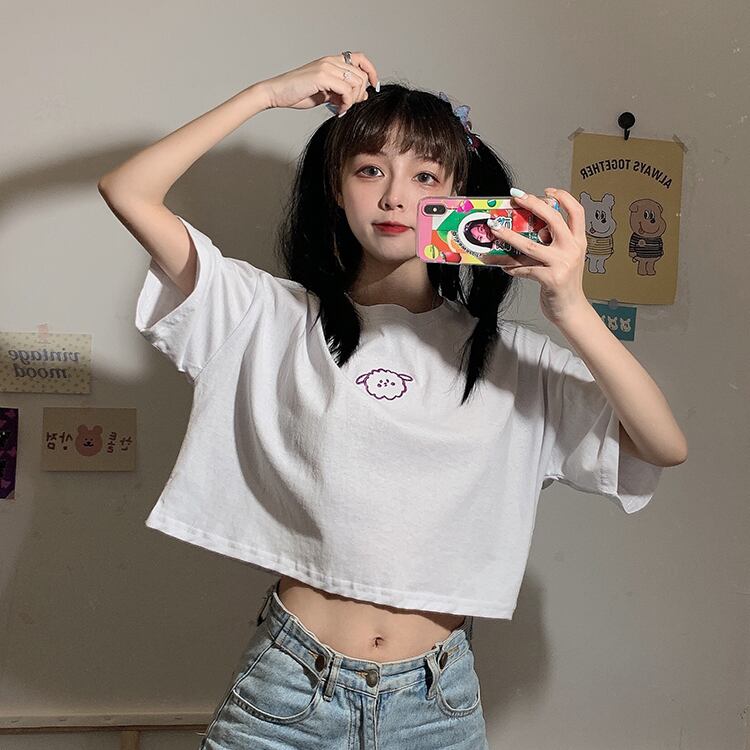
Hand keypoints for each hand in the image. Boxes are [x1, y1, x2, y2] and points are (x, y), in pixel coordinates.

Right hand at [260, 52, 377, 114]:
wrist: (277, 93)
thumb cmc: (297, 94)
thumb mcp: (326, 94)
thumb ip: (343, 92)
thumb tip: (363, 95)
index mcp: (332, 62)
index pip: (361, 59)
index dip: (371, 71)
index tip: (373, 87)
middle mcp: (331, 61)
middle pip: (362, 75)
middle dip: (360, 94)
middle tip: (348, 106)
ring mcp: (327, 67)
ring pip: (357, 83)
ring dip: (353, 100)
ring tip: (341, 109)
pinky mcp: (322, 76)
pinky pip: (346, 91)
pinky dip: (346, 104)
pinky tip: (338, 111)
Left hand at [488, 188, 589, 324]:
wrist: (571, 310)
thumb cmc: (564, 283)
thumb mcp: (565, 258)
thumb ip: (553, 243)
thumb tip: (530, 228)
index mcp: (578, 241)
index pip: (576, 211)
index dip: (563, 197)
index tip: (546, 190)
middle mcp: (573, 249)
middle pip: (553, 219)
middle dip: (533, 204)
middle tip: (516, 197)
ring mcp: (562, 264)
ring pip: (531, 245)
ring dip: (509, 236)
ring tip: (495, 229)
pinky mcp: (551, 279)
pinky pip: (525, 269)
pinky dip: (512, 267)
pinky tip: (504, 266)